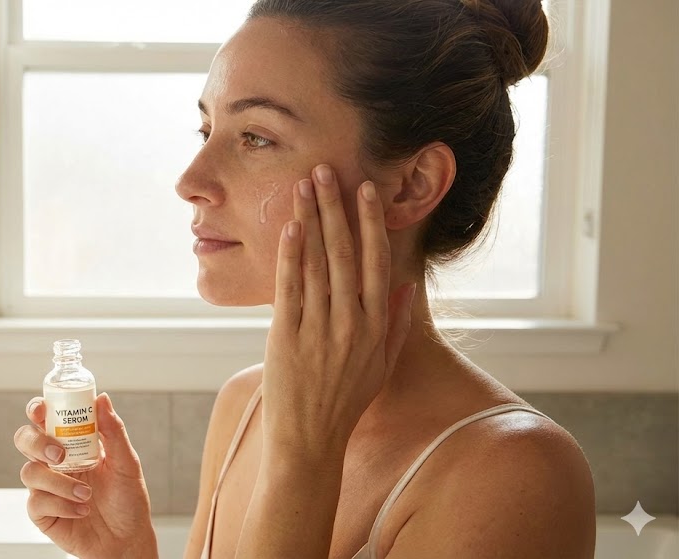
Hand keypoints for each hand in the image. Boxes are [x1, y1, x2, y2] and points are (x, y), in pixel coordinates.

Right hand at [14, 393, 157, 558]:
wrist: (126, 540)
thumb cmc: (127, 501)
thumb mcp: (126, 463)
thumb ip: (113, 431)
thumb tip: (102, 399)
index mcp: (73, 443)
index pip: (47, 419)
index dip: (38, 409)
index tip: (42, 409)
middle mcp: (55, 462)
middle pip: (25, 440)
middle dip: (37, 442)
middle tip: (60, 454)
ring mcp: (46, 487)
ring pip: (30, 472)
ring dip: (58, 482)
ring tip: (86, 494)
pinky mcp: (42, 512)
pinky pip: (37, 502)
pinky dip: (61, 505)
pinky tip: (81, 510)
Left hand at [262, 164, 416, 462]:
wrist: (311, 441)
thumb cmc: (346, 402)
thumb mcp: (382, 365)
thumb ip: (397, 324)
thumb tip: (408, 286)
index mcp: (375, 326)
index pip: (375, 262)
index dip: (371, 223)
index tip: (366, 190)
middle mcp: (351, 323)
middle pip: (344, 253)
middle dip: (336, 207)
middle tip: (327, 170)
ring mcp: (320, 330)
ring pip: (317, 263)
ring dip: (311, 220)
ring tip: (304, 186)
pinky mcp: (287, 338)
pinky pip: (291, 288)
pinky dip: (290, 256)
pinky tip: (290, 227)